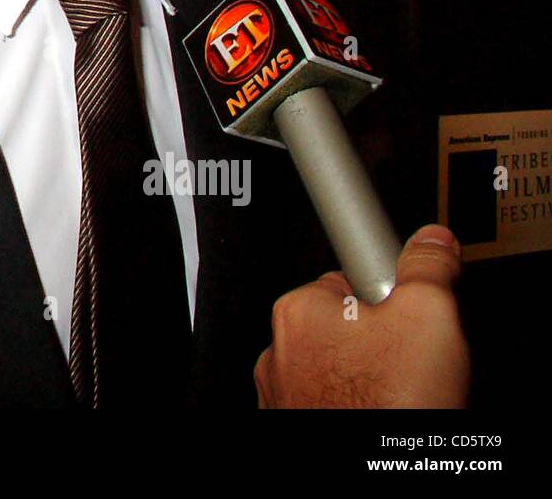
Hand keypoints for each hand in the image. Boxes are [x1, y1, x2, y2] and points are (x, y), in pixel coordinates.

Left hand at [253, 224, 469, 407]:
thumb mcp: (429, 315)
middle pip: (345, 328)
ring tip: (399, 397)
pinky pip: (332, 402)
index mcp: (298, 309)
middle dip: (379, 342)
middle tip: (411, 365)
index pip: (349, 281)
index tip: (406, 318)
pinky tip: (383, 414)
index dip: (390, 301)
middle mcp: (278, 350)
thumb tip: (430, 241)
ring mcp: (283, 394)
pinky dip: (356, 406)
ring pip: (339, 370)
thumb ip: (426, 268)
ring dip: (368, 379)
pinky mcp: (296, 423)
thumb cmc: (390, 404)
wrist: (383, 465)